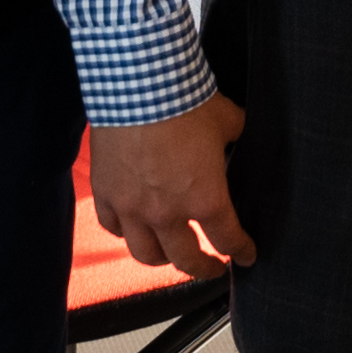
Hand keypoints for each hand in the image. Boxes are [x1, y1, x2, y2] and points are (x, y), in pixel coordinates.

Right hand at [89, 93, 254, 275]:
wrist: (139, 83)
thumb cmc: (186, 101)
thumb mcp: (228, 121)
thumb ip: (236, 137)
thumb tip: (240, 134)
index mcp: (205, 199)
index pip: (228, 239)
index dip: (241, 251)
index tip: (245, 256)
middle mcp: (167, 213)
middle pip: (186, 260)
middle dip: (204, 269)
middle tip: (212, 268)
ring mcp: (132, 207)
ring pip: (145, 254)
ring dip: (162, 259)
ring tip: (170, 255)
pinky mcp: (106, 193)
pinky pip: (112, 227)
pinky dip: (124, 232)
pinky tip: (131, 228)